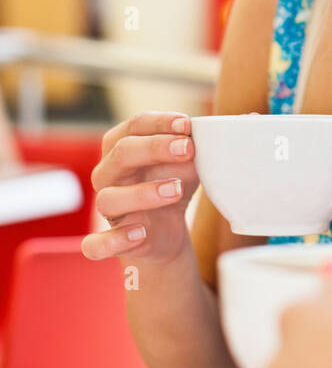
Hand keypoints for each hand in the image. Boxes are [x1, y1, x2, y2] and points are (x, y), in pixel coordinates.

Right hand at [81, 112, 198, 263]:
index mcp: (122, 147)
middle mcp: (108, 174)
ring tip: (175, 190)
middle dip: (156, 148)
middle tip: (188, 149)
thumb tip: (199, 141)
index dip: (161, 122)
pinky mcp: (109, 240)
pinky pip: (96, 244)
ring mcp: (106, 207)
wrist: (167, 231)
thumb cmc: (171, 186)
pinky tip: (140, 234)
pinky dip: (114, 241)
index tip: (187, 124)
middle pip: (122, 153)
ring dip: (143, 193)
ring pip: (109, 198)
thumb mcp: (185, 165)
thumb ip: (189, 152)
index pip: (135, 125)